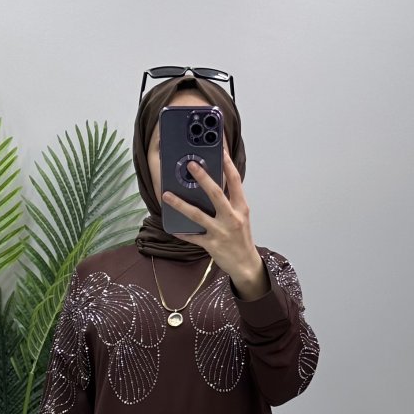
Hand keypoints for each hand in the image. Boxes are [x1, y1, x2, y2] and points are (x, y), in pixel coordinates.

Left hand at [161, 133, 261, 287]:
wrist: (246, 264)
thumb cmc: (241, 238)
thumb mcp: (240, 216)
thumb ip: (229, 201)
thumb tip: (212, 184)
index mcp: (241, 207)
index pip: (235, 181)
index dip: (228, 163)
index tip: (220, 149)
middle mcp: (232, 217)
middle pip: (216, 193)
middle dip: (203, 178)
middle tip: (191, 165)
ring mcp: (221, 231)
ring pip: (198, 215)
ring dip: (180, 204)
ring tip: (166, 195)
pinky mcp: (212, 245)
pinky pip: (193, 236)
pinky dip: (182, 232)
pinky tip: (172, 227)